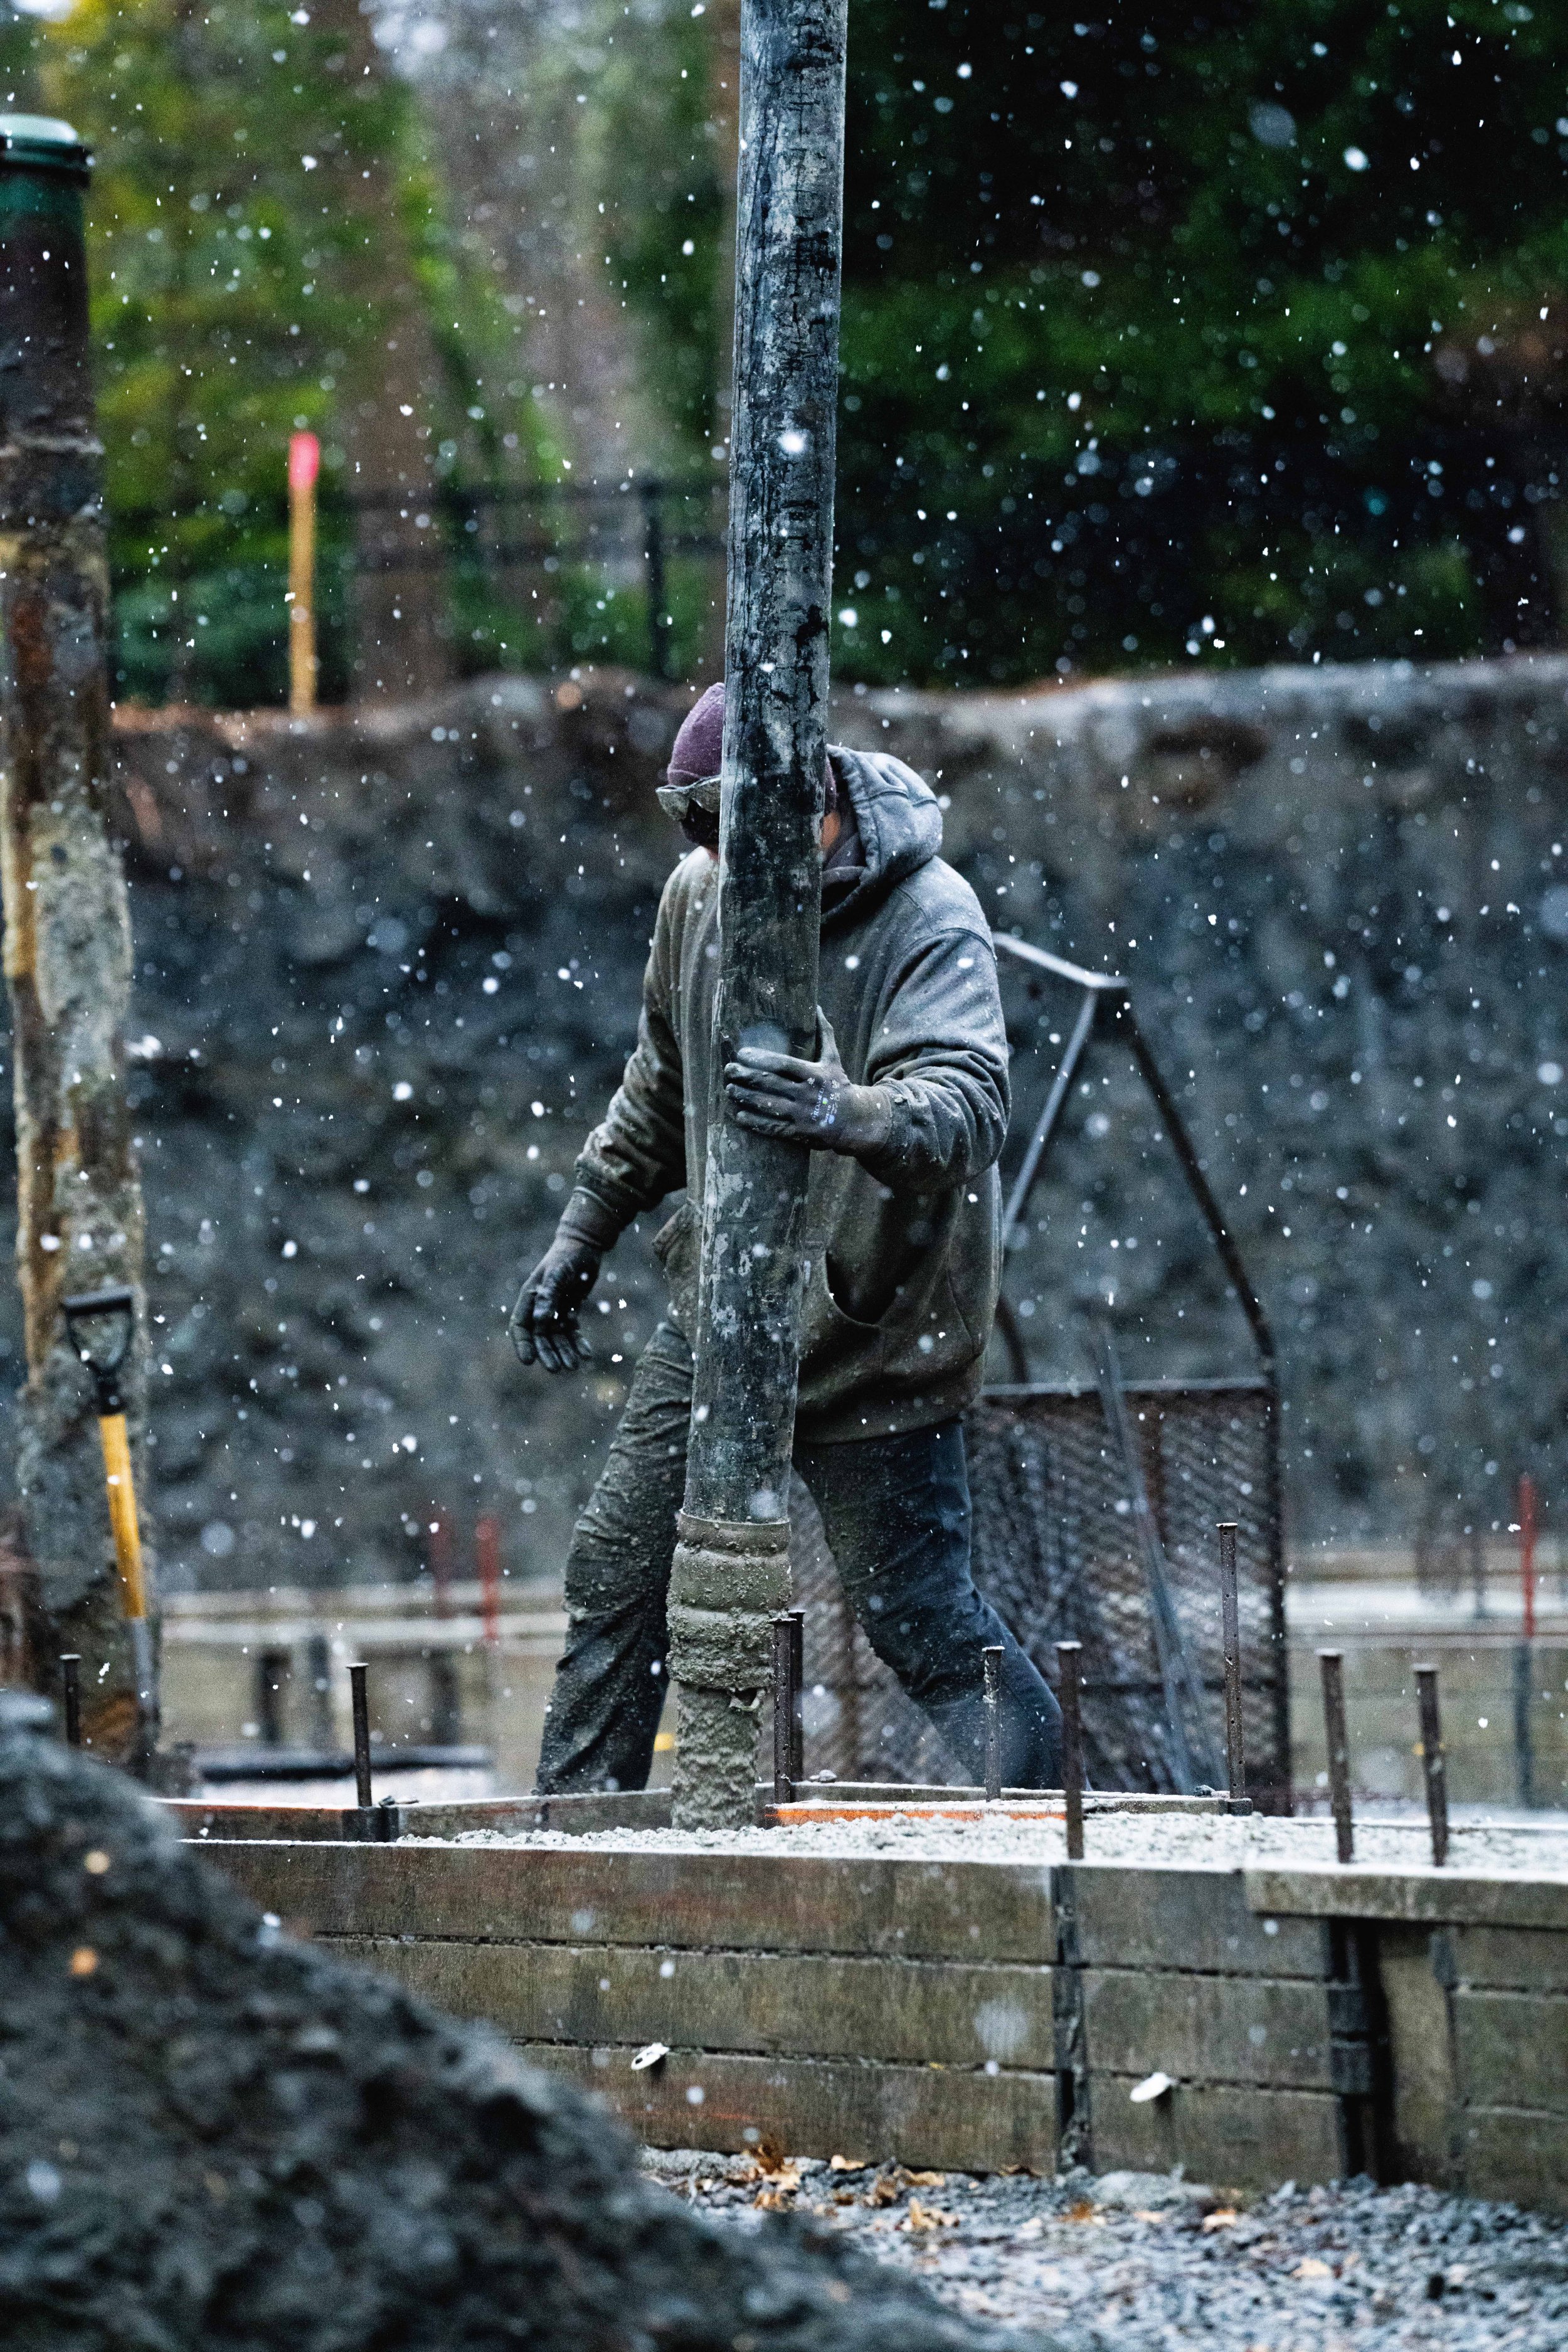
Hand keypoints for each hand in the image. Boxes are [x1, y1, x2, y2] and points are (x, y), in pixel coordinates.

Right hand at [509, 1236, 601, 1372]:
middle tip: (557, 1369)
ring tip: (574, 1367)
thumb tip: (540, 1322)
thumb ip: (548, 1296)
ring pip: (557, 1337)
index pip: (520, 1325)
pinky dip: (578, 1343)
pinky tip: (586, 1355)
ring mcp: (554, 1310)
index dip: (522, 1344)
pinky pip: (572, 1331)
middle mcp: (539, 1307)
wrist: (585, 1246)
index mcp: (530, 1297)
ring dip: (564, 1351)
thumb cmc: (567, 1257)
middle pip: (540, 1336)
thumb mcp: (558, 1274)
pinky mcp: (569, 1310)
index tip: (528, 1361)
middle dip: (548, 1353)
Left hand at [724, 1012, 891, 1155]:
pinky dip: (755, 1122)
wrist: (855, 1120)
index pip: (783, 1064)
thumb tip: (816, 1006)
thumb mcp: (833, 1058)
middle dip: (747, 1076)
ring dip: (746, 1098)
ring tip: (729, 1089)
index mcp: (814, 1074)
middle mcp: (807, 1094)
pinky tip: (739, 1114)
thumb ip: (824, 1033)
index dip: (761, 1059)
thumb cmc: (838, 1084)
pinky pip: (774, 1127)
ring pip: (769, 1106)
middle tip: (729, 1070)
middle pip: (772, 1084)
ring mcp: (802, 1115)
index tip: (742, 1054)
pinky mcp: (799, 1133)